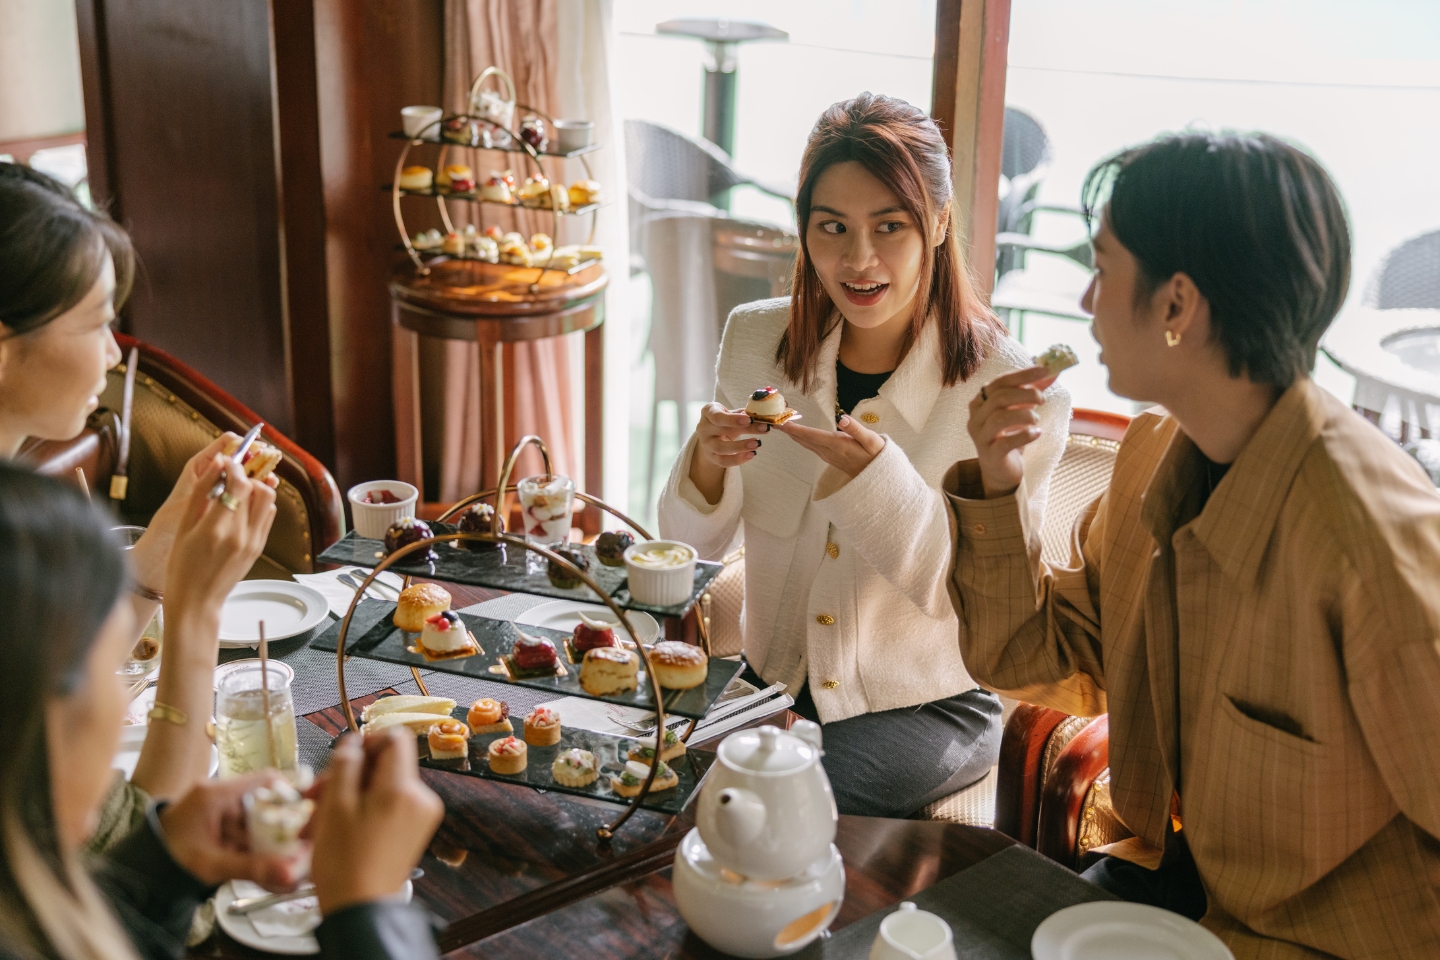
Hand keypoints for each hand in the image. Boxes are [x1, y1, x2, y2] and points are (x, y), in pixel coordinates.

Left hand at [159, 773, 306, 889]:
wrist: (140, 871)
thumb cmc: (170, 862)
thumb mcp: (213, 865)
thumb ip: (253, 868)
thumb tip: (292, 874)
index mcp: (216, 794)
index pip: (265, 779)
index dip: (290, 794)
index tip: (305, 816)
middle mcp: (219, 794)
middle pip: (264, 801)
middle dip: (281, 827)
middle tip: (296, 847)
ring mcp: (217, 808)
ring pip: (256, 818)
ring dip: (269, 839)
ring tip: (282, 861)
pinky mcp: (216, 822)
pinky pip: (245, 828)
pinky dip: (255, 845)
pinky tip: (264, 862)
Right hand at [163, 450, 277, 621]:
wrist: (197, 600)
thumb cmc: (181, 566)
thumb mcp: (184, 526)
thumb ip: (202, 493)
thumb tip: (217, 463)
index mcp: (217, 529)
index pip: (240, 484)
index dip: (236, 467)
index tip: (227, 461)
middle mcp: (241, 535)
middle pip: (260, 489)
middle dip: (247, 475)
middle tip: (232, 473)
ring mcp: (254, 542)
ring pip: (269, 500)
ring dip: (256, 489)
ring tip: (237, 489)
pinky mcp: (260, 547)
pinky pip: (268, 516)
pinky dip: (259, 504)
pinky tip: (242, 507)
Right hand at [308, 730, 443, 915]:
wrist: (361, 910)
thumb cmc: (344, 864)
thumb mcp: (335, 807)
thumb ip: (345, 765)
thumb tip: (353, 742)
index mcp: (403, 789)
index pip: (396, 738)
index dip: (368, 741)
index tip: (344, 758)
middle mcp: (420, 799)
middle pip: (385, 765)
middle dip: (348, 776)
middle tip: (316, 795)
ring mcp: (420, 816)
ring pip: (382, 787)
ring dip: (348, 796)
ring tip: (318, 820)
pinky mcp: (415, 831)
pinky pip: (388, 806)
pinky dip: (362, 810)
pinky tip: (336, 828)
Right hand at [693, 402, 766, 470]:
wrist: (712, 435)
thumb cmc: (725, 421)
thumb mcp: (733, 414)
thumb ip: (746, 415)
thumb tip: (764, 418)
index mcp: (708, 412)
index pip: (717, 416)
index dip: (733, 419)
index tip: (750, 419)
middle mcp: (703, 427)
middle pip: (722, 430)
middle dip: (745, 430)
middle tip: (764, 429)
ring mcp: (705, 443)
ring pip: (721, 448)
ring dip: (740, 447)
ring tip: (757, 444)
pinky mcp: (710, 457)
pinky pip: (723, 461)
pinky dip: (737, 460)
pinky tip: (751, 454)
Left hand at [775, 414, 884, 478]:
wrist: (879, 475)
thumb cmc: (877, 455)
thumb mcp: (872, 440)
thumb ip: (856, 429)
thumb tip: (842, 418)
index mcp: (838, 445)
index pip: (812, 435)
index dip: (796, 428)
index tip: (781, 423)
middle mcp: (829, 452)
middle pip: (804, 439)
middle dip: (788, 429)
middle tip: (772, 419)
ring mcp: (828, 456)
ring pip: (805, 444)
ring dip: (793, 433)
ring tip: (780, 423)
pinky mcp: (829, 457)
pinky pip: (810, 446)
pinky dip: (801, 438)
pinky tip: (796, 433)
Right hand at [967, 366, 1050, 497]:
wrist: (1001, 469)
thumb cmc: (1010, 435)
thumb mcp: (1021, 410)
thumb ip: (1034, 391)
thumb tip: (1054, 371)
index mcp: (981, 401)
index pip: (1000, 381)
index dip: (1023, 375)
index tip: (1045, 370)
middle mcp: (976, 417)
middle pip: (999, 397)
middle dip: (1026, 394)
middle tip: (1043, 400)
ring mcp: (980, 436)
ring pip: (999, 418)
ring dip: (1024, 415)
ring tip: (1036, 419)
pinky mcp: (990, 455)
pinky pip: (1005, 443)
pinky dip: (1025, 435)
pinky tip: (1037, 434)